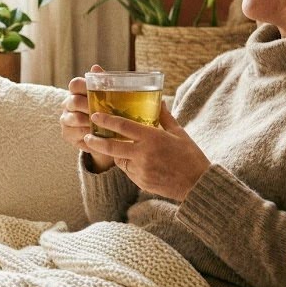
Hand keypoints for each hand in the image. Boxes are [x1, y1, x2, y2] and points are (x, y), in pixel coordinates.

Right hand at [60, 65, 115, 171]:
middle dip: (89, 106)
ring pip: (74, 118)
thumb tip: (95, 67)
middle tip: (104, 110)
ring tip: (103, 124)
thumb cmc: (106, 112)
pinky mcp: (67, 134)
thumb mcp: (108, 97)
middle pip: (73, 101)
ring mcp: (65, 119)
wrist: (104, 135)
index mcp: (76, 92)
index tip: (98, 91)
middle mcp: (67, 104)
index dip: (84, 86)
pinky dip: (89, 134)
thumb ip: (102, 83)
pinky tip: (99, 135)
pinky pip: (76, 133)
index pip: (75, 84)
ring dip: (89, 122)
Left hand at [82, 104, 210, 201]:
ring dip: (116, 153)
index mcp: (153, 138)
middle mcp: (144, 154)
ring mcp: (141, 170)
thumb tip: (159, 101)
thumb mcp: (179, 133)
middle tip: (88, 136)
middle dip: (96, 141)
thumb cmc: (190, 156)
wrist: (197, 184)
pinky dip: (127, 164)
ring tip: (115, 146)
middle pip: (112, 146)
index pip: (123, 126)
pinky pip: (128, 171)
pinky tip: (133, 160)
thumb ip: (165, 117)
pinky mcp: (141, 182)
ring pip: (119, 159)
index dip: (107, 120)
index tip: (96, 115)